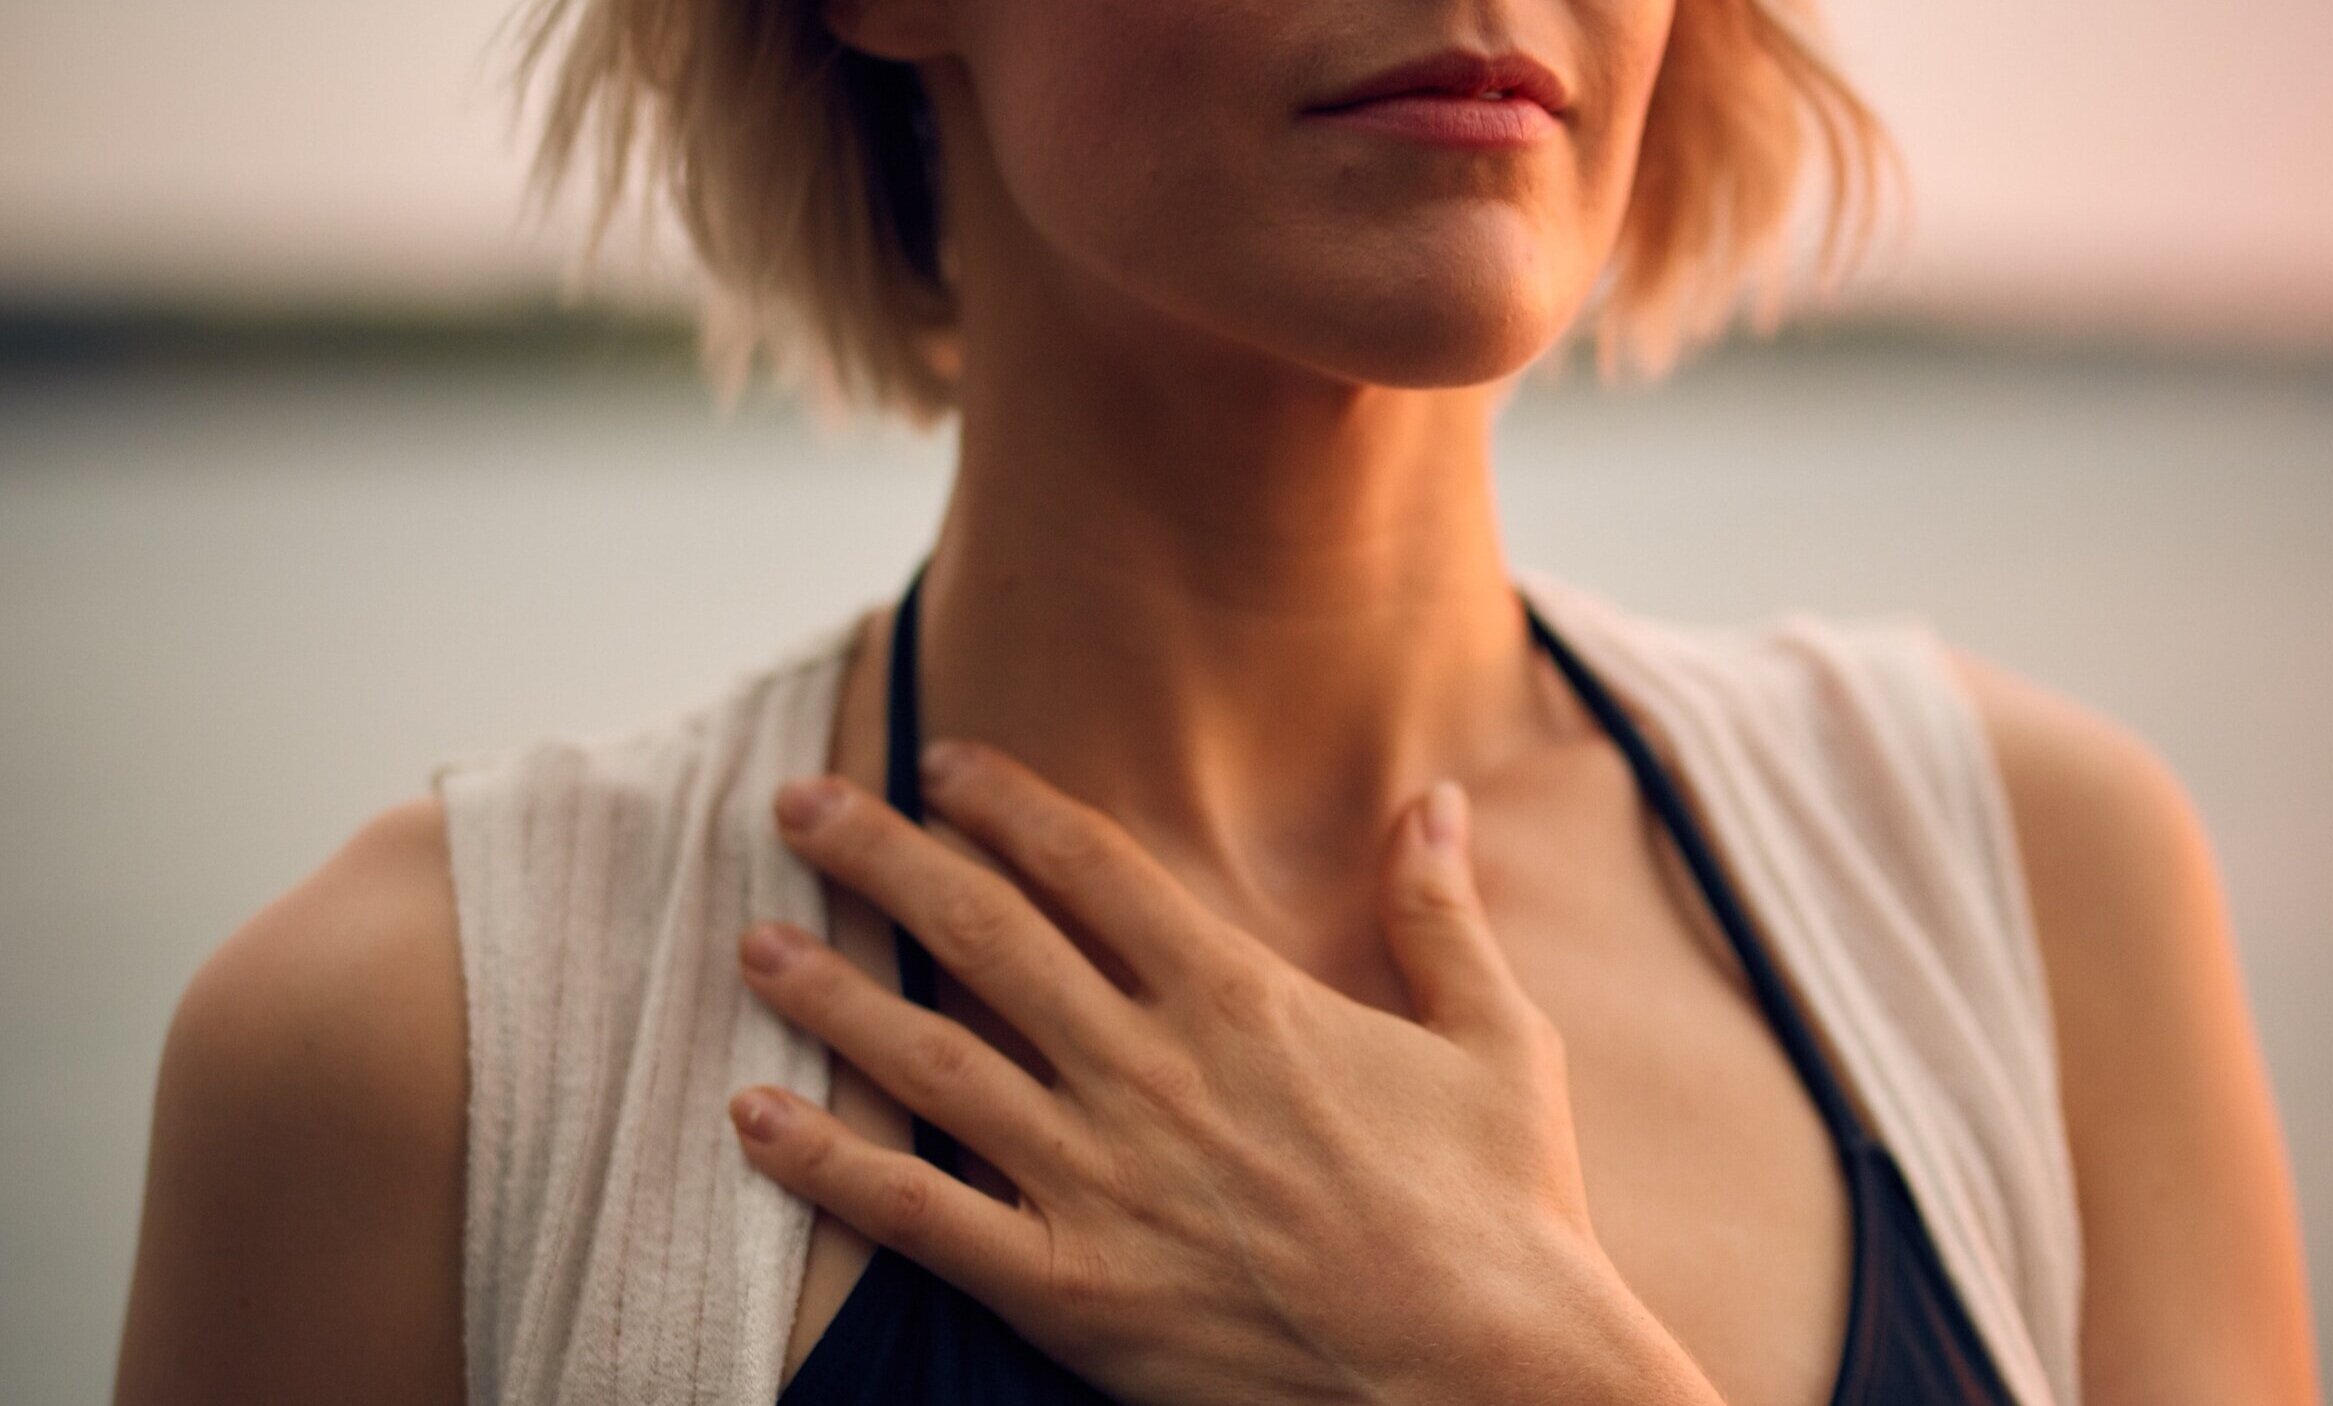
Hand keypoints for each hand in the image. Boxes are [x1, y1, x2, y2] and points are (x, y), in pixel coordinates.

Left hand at [728, 738, 1657, 1405]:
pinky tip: (754, 1118)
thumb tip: (1437, 797)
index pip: (1091, 867)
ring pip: (931, 1060)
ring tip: (753, 941)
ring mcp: (1100, 1181)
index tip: (941, 762)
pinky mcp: (1071, 1291)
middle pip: (984, 934)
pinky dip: (828, 1166)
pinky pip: (920, 1217)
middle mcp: (1149, 1072)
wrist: (1488, 1379)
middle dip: (882, 857)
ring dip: (831, 993)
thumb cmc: (1504, 1214)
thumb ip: (1440, 912)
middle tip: (798, 804)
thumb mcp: (1497, 1041)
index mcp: (1240, 1000)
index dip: (1005, 804)